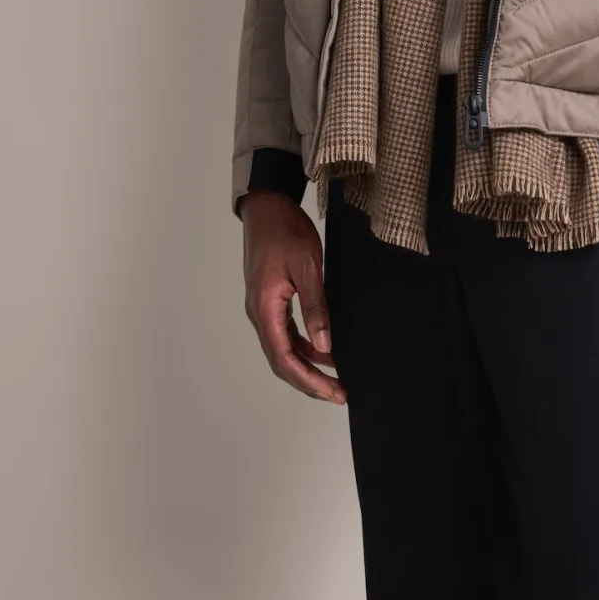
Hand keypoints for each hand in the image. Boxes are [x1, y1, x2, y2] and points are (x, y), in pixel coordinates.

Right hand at [239, 190, 345, 403]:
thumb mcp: (307, 267)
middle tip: (338, 393)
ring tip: (335, 377)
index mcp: (265, 308)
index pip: (285, 358)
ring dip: (308, 365)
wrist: (267, 206)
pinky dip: (304, 344)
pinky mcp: (270, 300)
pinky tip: (325, 348)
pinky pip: (285, 332)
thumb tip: (326, 345)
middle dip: (309, 381)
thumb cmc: (285, 230)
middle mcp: (260, 313)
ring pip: (284, 348)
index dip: (309, 380)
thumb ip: (316, 307)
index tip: (333, 392)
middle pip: (282, 360)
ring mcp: (263, 307)